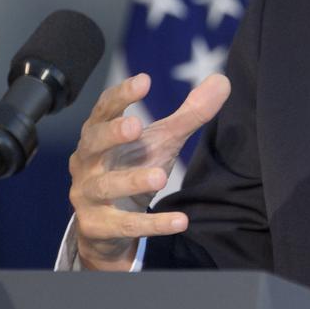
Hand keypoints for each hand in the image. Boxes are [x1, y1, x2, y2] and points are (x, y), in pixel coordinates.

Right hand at [68, 71, 229, 270]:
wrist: (107, 228)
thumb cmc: (131, 169)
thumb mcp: (161, 141)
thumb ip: (189, 114)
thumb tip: (222, 81)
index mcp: (98, 134)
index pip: (105, 109)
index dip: (121, 95)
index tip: (144, 81)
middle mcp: (87, 162)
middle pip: (93, 143)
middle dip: (111, 134)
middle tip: (135, 125)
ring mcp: (87, 195)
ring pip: (105, 186)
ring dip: (131, 181)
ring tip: (160, 177)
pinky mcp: (97, 226)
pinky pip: (125, 225)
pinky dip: (153, 224)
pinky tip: (181, 221)